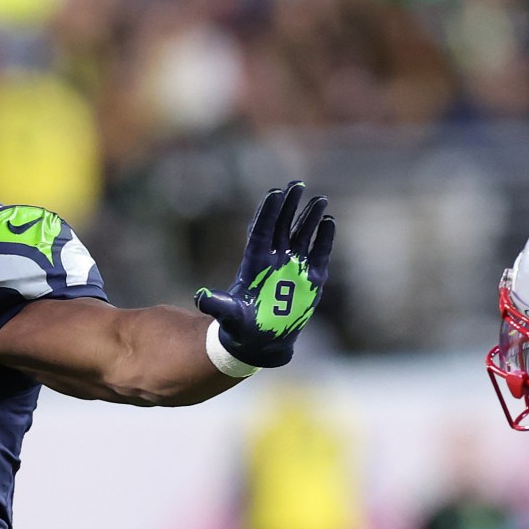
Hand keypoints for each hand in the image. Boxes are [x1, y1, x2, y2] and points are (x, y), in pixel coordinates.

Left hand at [195, 181, 334, 369]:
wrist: (261, 343)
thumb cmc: (241, 328)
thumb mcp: (228, 315)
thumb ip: (218, 304)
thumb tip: (200, 297)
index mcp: (254, 263)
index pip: (262, 230)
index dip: (268, 212)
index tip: (275, 192)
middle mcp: (274, 260)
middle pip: (282, 226)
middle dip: (290, 205)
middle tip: (297, 184)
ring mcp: (293, 268)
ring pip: (303, 236)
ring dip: (310, 218)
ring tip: (320, 200)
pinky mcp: (310, 281)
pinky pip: (319, 254)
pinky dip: (324, 239)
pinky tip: (329, 222)